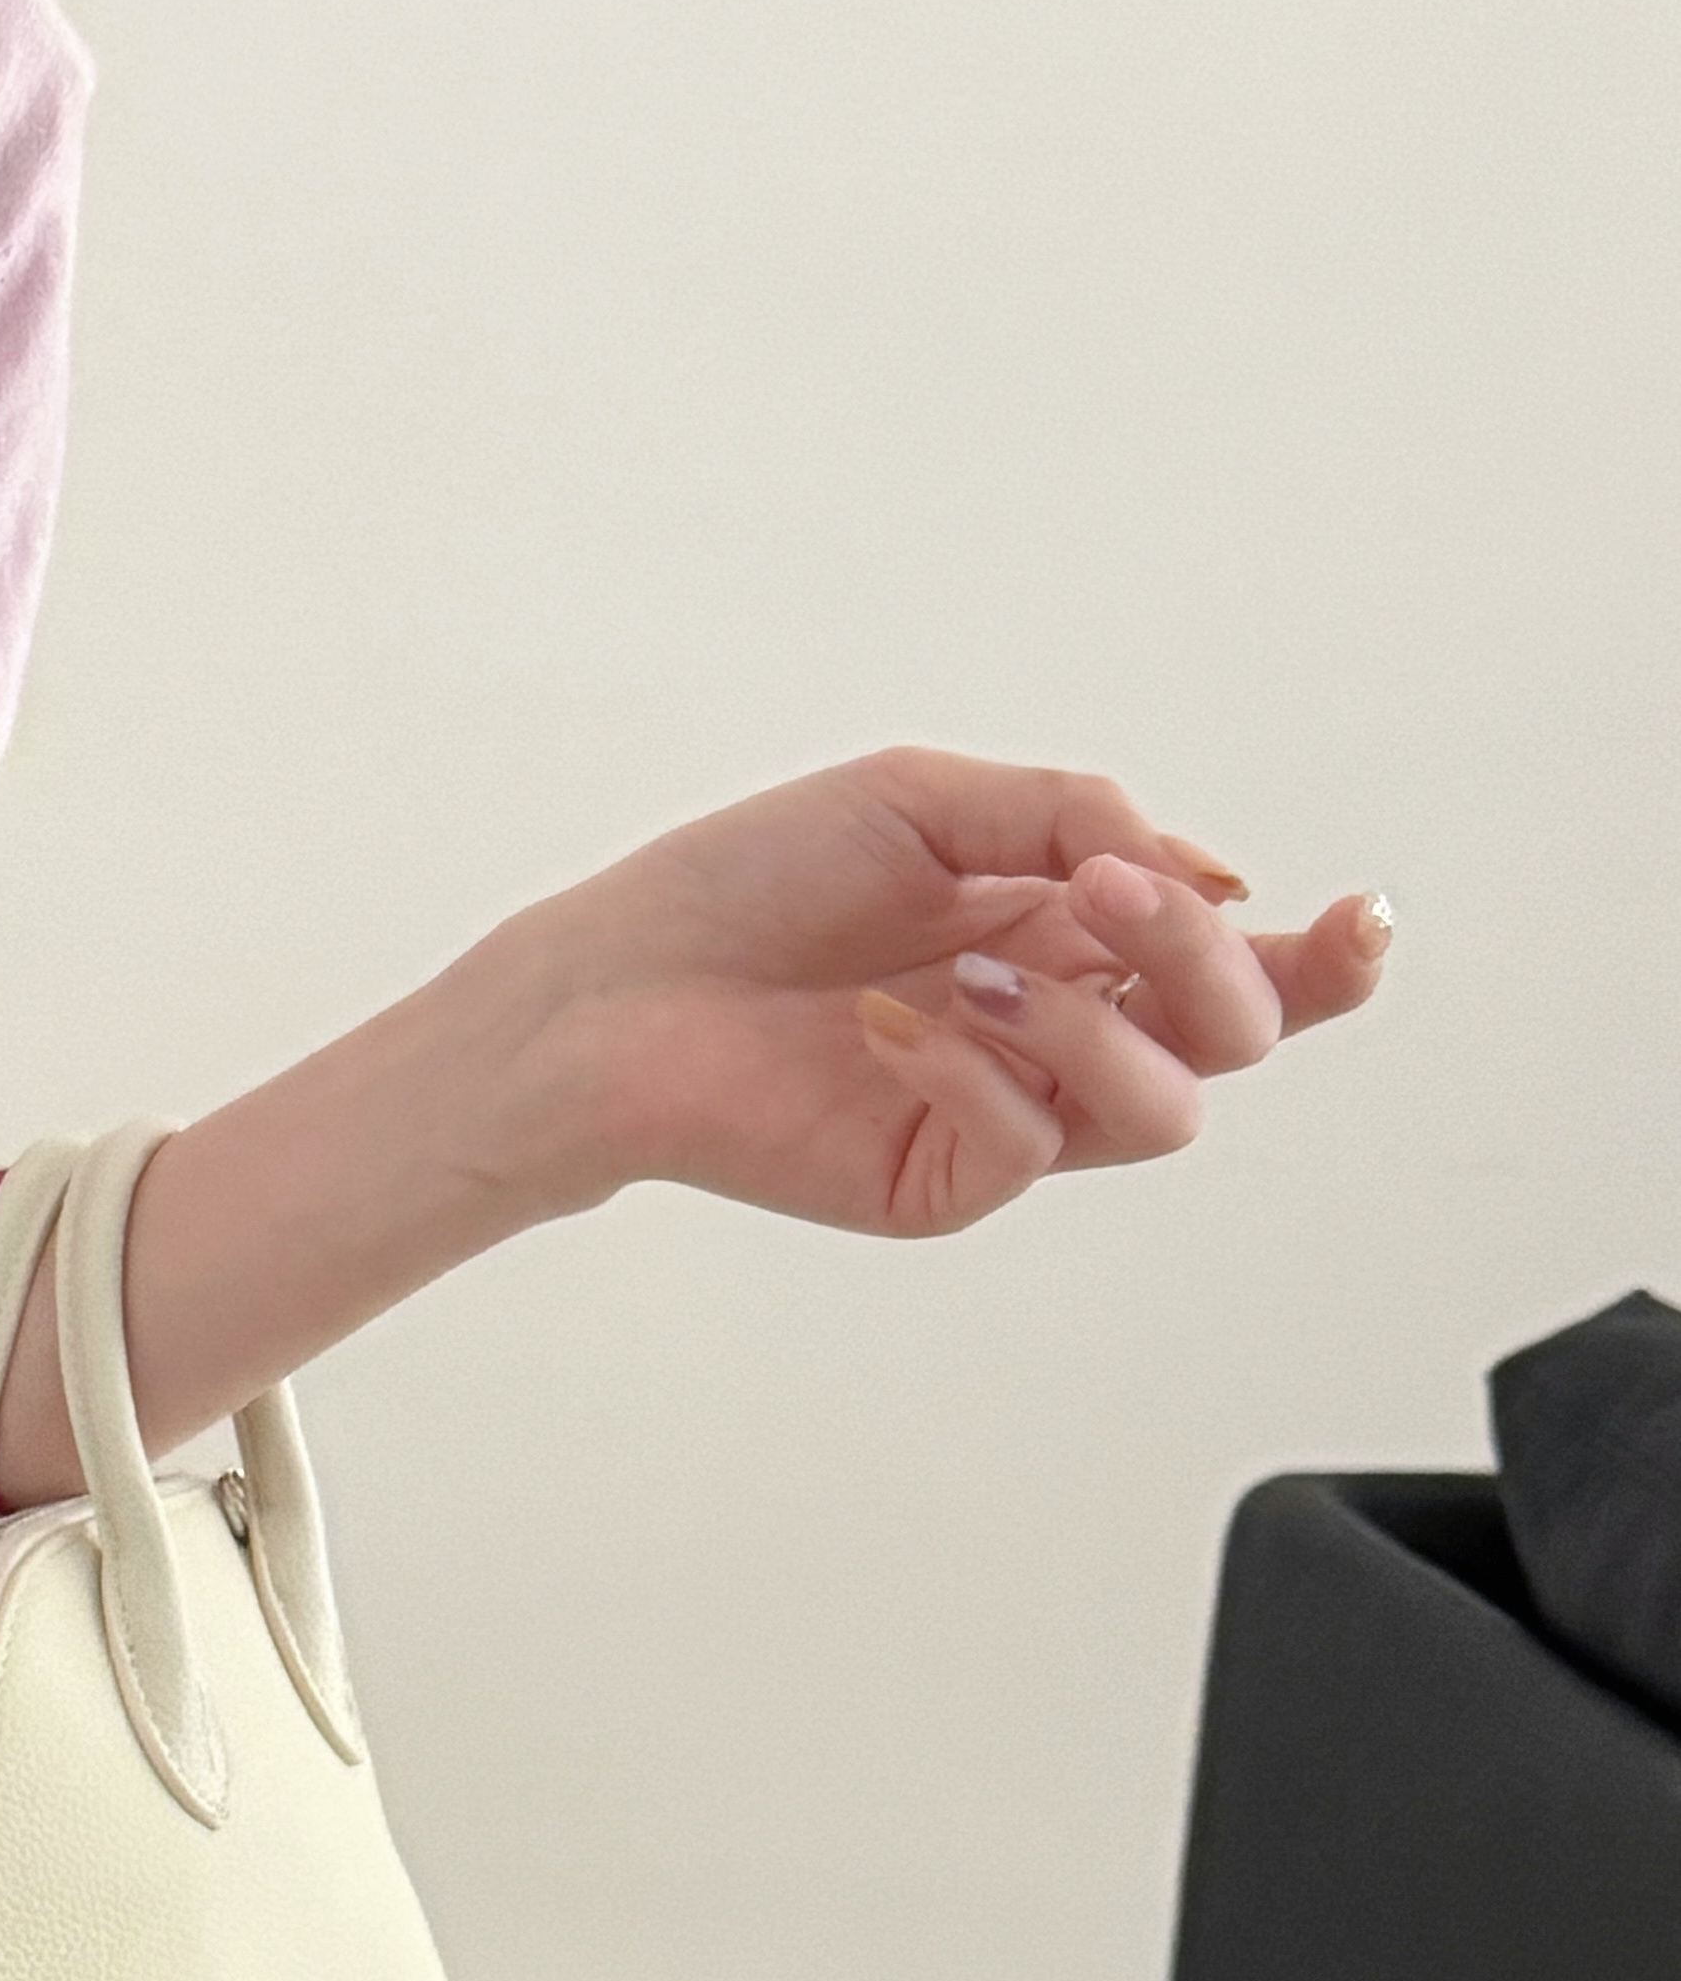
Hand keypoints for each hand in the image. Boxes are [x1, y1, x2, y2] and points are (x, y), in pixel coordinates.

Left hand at [499, 748, 1392, 1241]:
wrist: (618, 980)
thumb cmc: (754, 881)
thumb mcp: (932, 799)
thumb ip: (1077, 817)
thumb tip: (1212, 876)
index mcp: (1076, 934)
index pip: (1238, 965)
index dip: (1326, 958)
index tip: (1362, 917)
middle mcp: (1063, 1029)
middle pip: (1233, 1037)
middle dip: (1206, 962)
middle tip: (1113, 897)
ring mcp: (1009, 1114)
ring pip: (1163, 1110)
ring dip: (1099, 1020)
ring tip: (982, 969)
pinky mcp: (942, 1180)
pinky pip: (1030, 1144)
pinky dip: (980, 1071)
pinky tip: (894, 1026)